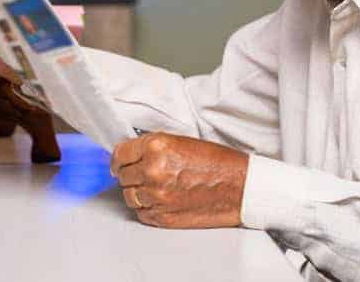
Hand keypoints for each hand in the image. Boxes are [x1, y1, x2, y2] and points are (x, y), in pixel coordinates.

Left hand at [111, 132, 247, 228]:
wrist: (240, 187)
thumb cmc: (217, 163)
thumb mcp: (181, 141)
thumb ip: (152, 148)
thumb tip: (129, 154)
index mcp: (156, 147)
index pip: (119, 154)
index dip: (119, 158)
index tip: (120, 162)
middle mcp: (153, 171)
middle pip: (122, 176)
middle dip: (130, 174)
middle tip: (144, 173)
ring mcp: (157, 196)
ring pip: (129, 196)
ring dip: (138, 192)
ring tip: (156, 187)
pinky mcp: (163, 217)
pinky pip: (141, 213)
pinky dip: (147, 207)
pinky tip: (162, 199)